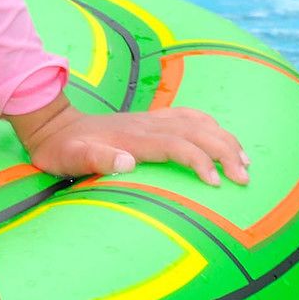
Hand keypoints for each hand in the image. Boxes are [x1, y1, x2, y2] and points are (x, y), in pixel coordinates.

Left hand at [18, 103, 249, 186]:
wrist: (53, 125)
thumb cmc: (63, 150)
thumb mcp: (71, 158)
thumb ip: (98, 159)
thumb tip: (127, 162)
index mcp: (133, 138)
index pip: (177, 146)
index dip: (199, 161)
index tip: (215, 183)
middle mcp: (147, 125)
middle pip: (196, 132)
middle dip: (224, 152)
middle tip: (245, 178)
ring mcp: (149, 120)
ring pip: (197, 123)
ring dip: (223, 139)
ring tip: (245, 160)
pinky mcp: (149, 120)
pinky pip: (187, 116)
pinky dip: (210, 126)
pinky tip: (221, 138)